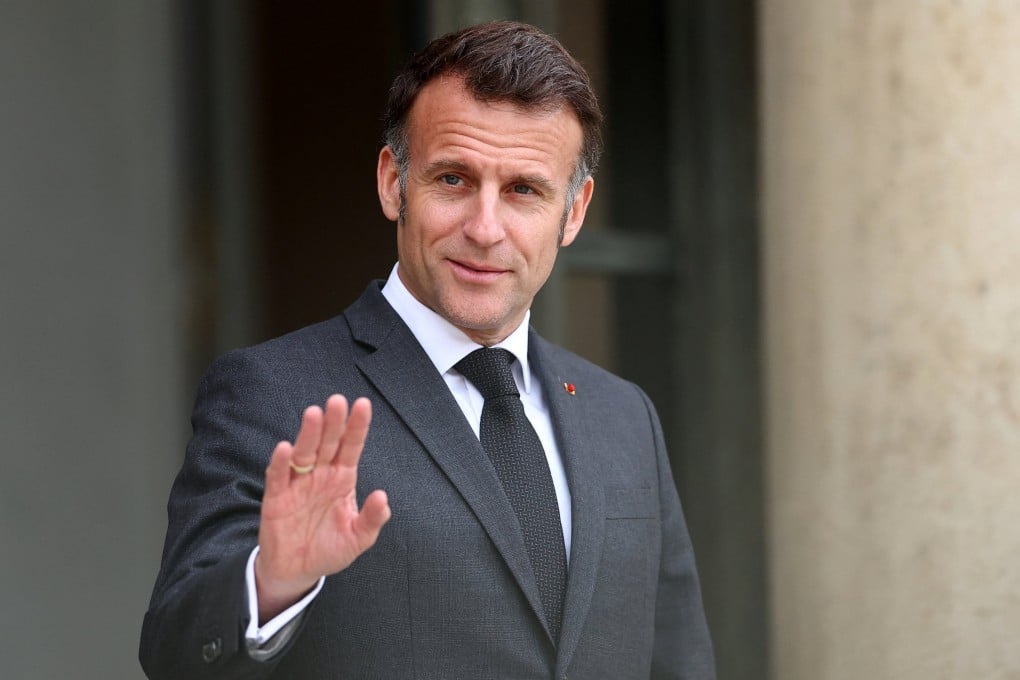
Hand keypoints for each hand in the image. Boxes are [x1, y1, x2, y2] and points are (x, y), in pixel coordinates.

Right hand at [254, 395, 390, 621]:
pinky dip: (280, 463)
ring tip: (314, 414)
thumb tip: (382, 496)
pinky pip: (278, 477)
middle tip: (337, 401)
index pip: (351, 446)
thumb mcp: (359, 538)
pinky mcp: (276, 499)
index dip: (357, 426)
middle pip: (327, 443)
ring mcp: (298, 484)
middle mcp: (320, 475)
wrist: (297, 571)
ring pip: (304, 453)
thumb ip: (372, 519)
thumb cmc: (330, 549)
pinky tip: (285, 448)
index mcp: (342, 478)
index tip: (363, 404)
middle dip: (333, 422)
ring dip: (308, 434)